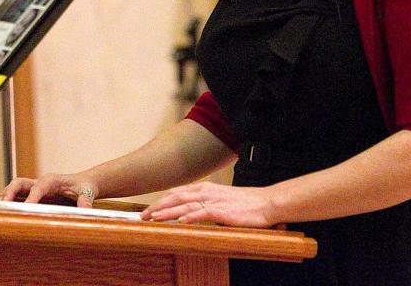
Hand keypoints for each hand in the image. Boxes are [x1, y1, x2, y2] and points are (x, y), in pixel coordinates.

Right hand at [1, 173, 97, 207]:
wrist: (84, 184)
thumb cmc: (84, 187)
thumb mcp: (88, 192)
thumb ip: (86, 200)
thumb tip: (86, 210)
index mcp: (52, 180)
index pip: (39, 186)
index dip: (32, 196)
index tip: (27, 207)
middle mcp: (40, 182)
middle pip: (20, 183)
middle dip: (10, 192)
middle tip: (2, 205)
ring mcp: (34, 189)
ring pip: (14, 189)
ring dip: (5, 198)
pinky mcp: (31, 196)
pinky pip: (16, 197)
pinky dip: (8, 203)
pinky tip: (1, 213)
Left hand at [140, 181, 277, 227]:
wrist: (267, 203)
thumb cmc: (246, 204)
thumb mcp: (221, 200)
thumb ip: (205, 204)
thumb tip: (190, 213)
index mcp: (205, 188)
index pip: (177, 193)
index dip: (161, 201)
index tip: (148, 209)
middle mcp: (206, 192)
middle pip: (176, 198)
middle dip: (158, 207)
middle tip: (143, 216)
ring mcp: (214, 201)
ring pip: (185, 206)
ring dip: (167, 213)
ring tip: (153, 219)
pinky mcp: (223, 212)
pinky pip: (203, 214)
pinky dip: (190, 217)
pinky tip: (180, 222)